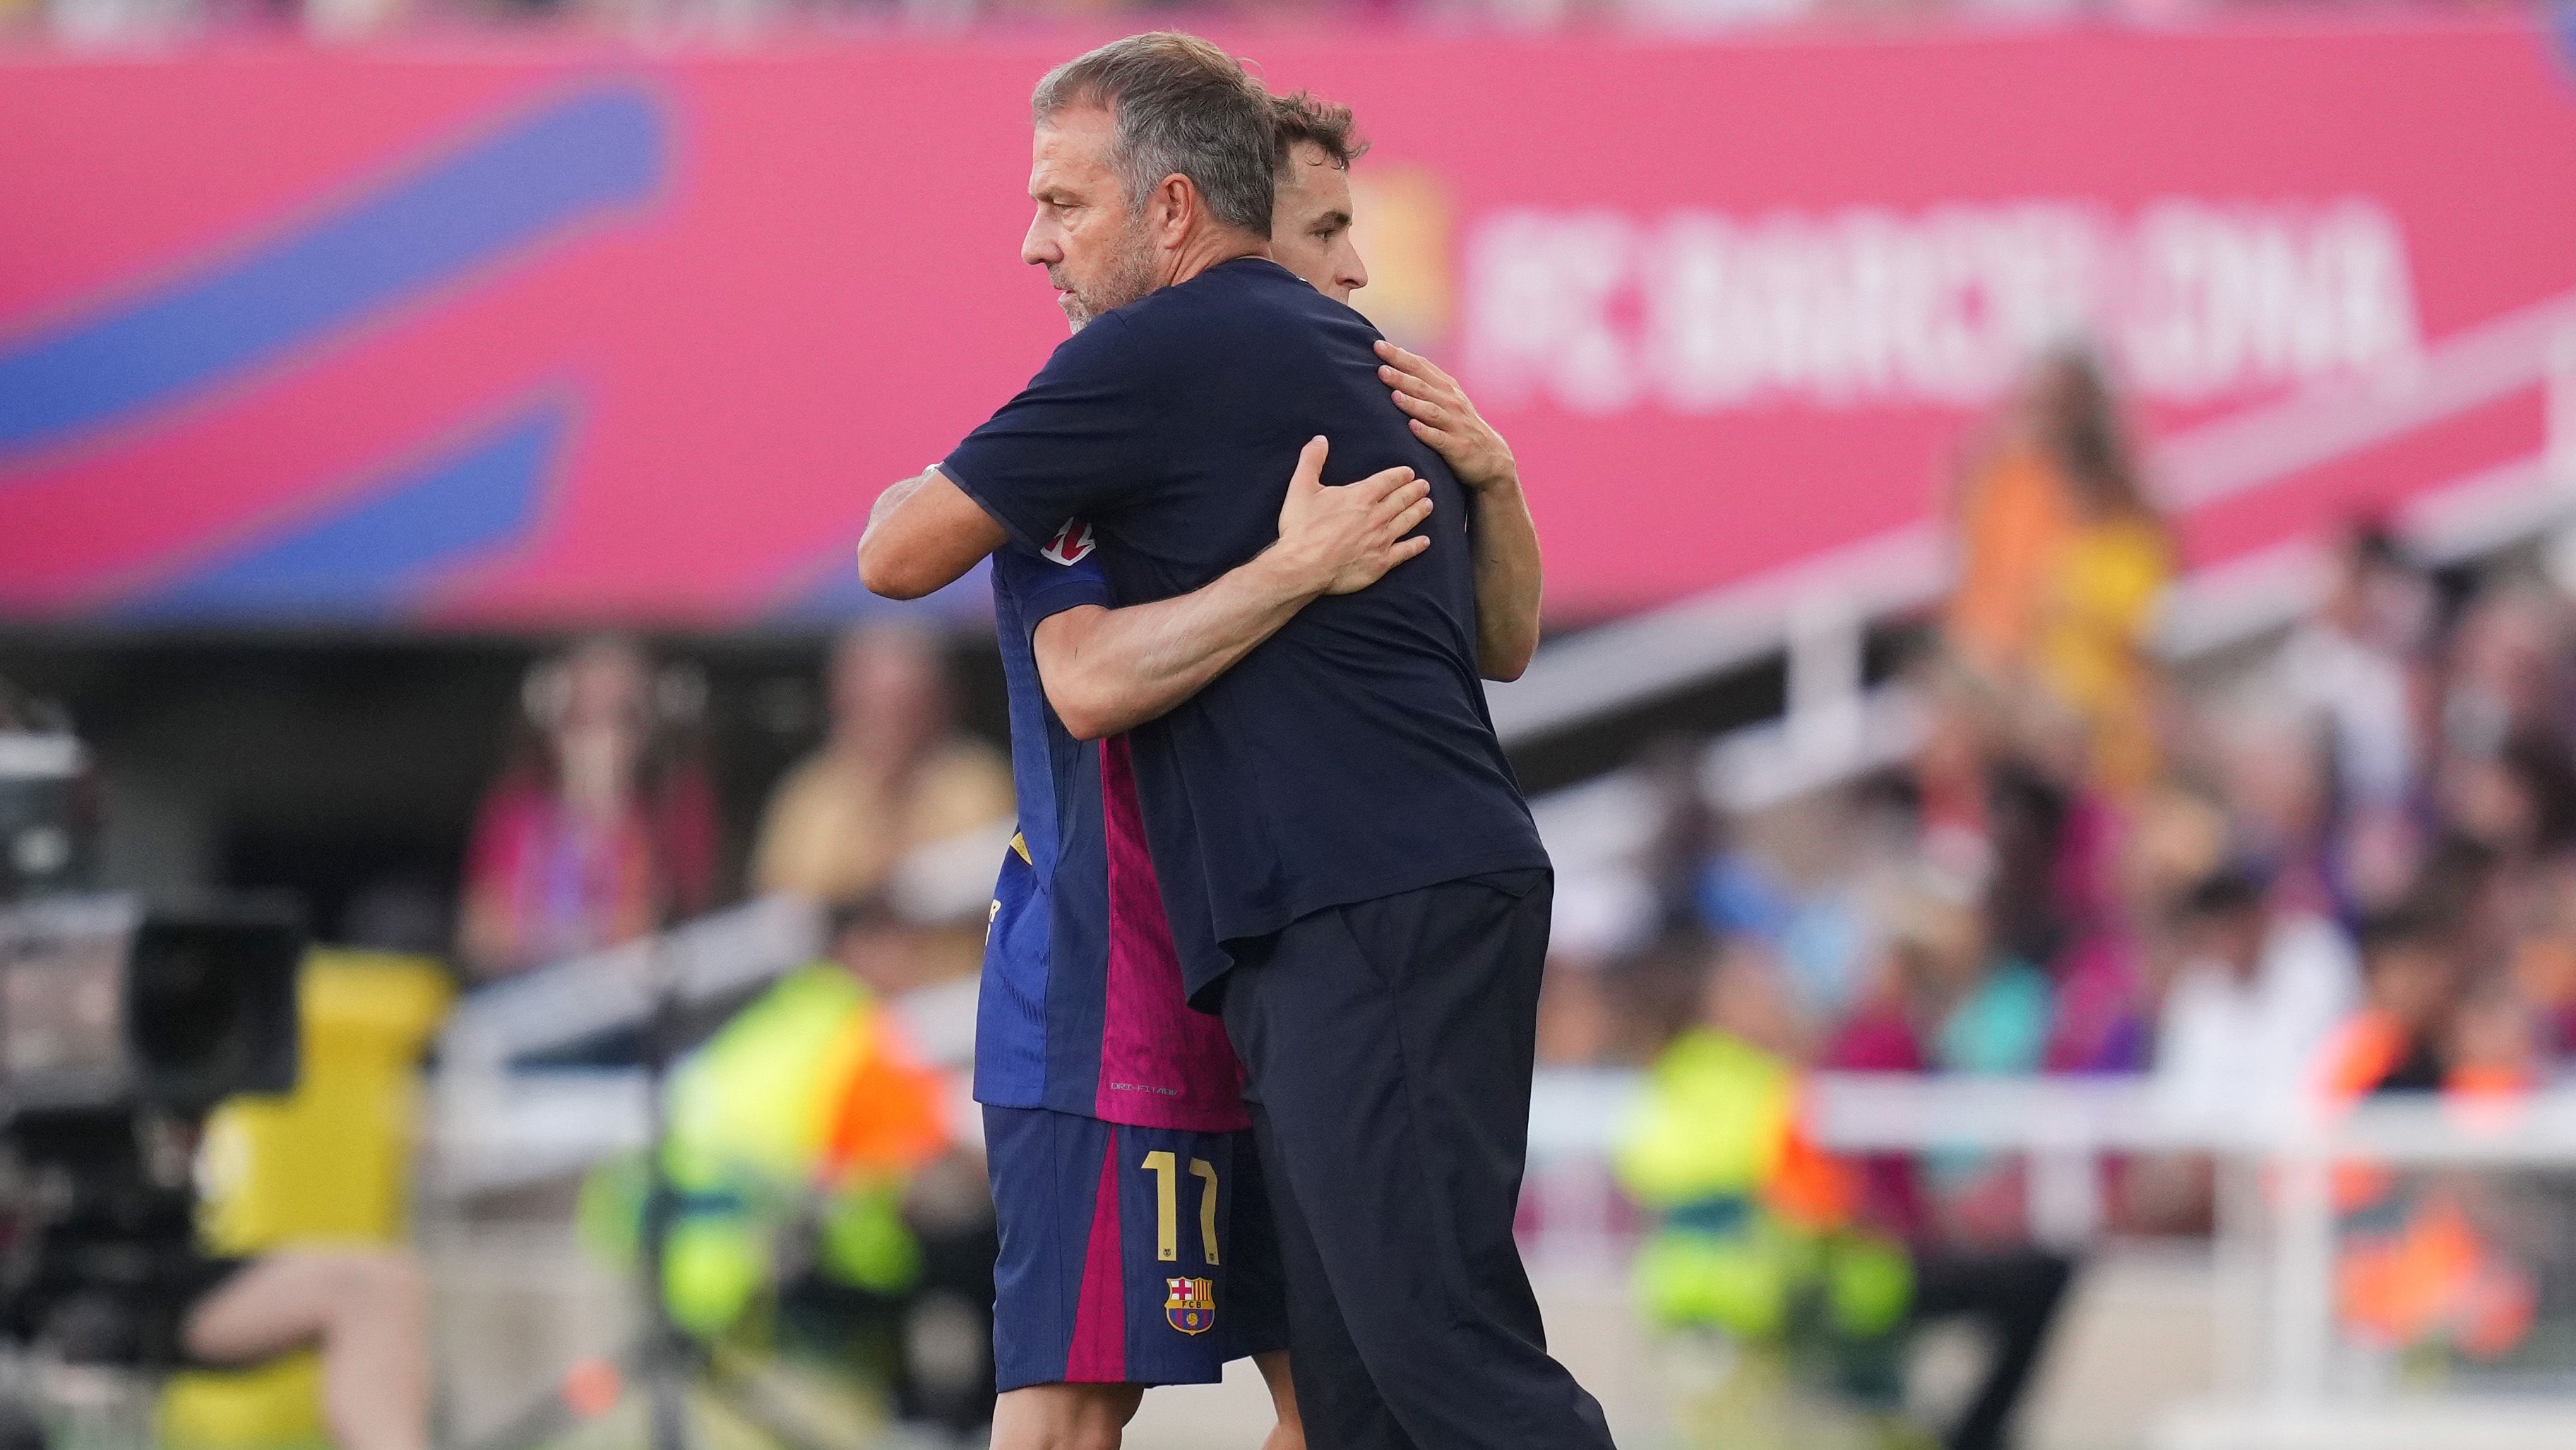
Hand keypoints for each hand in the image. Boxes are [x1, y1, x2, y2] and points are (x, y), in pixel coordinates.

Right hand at [1271, 436, 1433, 596]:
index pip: (1387, 481)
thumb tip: (1319, 439)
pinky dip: (1416, 546)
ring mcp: (1381, 540)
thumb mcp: (1300, 488)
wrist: (1303, 566)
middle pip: (1401, 500)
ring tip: (1428, 505)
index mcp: (1360, 497)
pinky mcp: (1381, 562)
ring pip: (1407, 522)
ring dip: (1419, 512)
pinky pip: (1404, 552)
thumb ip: (1311, 461)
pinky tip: (1425, 541)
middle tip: (1425, 486)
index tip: (1409, 472)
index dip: (1400, 475)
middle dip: (1414, 491)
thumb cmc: (1301, 528)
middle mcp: (1376, 516)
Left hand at [1377, 339, 1516, 491]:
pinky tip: (1412, 427)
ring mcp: (1454, 424)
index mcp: (1445, 388)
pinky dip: (1426, 432)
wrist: (1491, 456)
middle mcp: (1450, 402)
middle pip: (1422, 387)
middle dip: (1401, 377)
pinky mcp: (1457, 447)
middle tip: (1381, 370)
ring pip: (1431, 411)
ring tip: (1395, 396)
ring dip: (1413, 403)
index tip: (1378, 345)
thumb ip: (1426, 380)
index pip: (1420, 367)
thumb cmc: (1460, 425)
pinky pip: (1439, 439)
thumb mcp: (1447, 398)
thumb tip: (1398, 358)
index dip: (1400, 356)